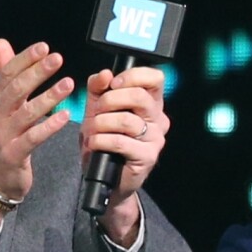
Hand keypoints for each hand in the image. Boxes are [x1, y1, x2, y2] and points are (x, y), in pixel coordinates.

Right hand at [0, 39, 73, 220]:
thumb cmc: (3, 134)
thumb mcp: (2, 104)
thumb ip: (5, 74)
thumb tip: (1, 42)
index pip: (7, 74)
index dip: (24, 59)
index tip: (44, 47)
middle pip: (16, 90)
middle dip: (37, 72)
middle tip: (57, 58)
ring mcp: (4, 135)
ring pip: (26, 113)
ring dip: (48, 97)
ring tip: (69, 83)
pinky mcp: (14, 154)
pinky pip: (33, 138)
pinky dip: (49, 126)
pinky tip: (66, 115)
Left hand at [81, 67, 169, 243]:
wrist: (105, 178)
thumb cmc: (104, 140)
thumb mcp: (97, 110)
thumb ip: (98, 89)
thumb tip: (105, 74)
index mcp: (151, 103)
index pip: (155, 78)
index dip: (132, 76)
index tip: (113, 84)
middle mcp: (158, 119)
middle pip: (140, 96)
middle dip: (110, 100)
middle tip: (97, 111)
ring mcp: (155, 139)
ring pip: (127, 120)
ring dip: (101, 123)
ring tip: (92, 131)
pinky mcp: (147, 157)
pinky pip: (121, 142)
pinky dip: (101, 140)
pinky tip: (94, 143)